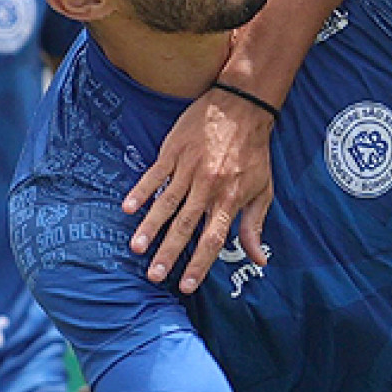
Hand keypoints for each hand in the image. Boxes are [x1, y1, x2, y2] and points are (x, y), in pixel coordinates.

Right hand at [122, 89, 274, 293]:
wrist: (242, 105)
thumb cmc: (253, 152)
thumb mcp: (263, 189)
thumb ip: (255, 225)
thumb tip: (259, 260)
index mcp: (230, 197)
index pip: (213, 238)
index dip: (200, 263)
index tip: (186, 286)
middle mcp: (208, 186)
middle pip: (186, 225)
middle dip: (169, 252)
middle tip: (154, 276)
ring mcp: (189, 168)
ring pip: (167, 202)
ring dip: (151, 226)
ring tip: (136, 248)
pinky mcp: (174, 151)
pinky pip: (155, 174)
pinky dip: (141, 191)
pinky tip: (128, 208)